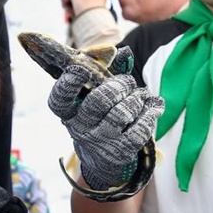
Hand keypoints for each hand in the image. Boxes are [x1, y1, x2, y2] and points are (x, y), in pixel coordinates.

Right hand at [48, 47, 163, 191]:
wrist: (102, 160)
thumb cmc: (98, 116)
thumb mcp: (93, 96)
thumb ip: (105, 71)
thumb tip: (124, 52)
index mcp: (69, 112)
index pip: (60, 100)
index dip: (69, 84)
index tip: (81, 69)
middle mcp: (80, 129)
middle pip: (99, 101)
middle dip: (119, 85)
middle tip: (128, 82)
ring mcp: (101, 142)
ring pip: (122, 114)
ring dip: (136, 99)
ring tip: (141, 96)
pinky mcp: (121, 153)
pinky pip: (139, 131)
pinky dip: (149, 115)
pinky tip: (153, 109)